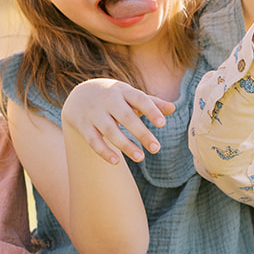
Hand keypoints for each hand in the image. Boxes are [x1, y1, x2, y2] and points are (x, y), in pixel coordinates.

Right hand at [60, 78, 177, 164]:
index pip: (139, 99)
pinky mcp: (83, 125)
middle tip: (157, 149)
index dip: (151, 110)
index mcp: (123, 91)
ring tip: (140, 157)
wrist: (80, 94)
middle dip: (141, 133)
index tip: (162, 124)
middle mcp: (108, 100)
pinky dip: (104, 151)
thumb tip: (173, 109)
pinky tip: (117, 162)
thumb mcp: (131, 96)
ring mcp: (94, 113)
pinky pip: (93, 140)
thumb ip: (152, 103)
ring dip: (125, 145)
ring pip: (109, 130)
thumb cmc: (114, 97)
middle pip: (125, 117)